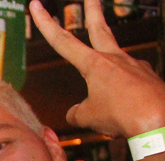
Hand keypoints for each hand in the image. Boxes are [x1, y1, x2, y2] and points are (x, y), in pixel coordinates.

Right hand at [30, 0, 164, 135]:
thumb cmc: (122, 115)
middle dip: (93, 10)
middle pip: (99, 29)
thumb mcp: (88, 117)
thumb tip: (76, 111)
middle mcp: (115, 59)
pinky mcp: (148, 77)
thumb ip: (77, 111)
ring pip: (114, 67)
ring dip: (108, 80)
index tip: (37, 5)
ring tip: (111, 104)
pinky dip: (123, 97)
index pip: (62, 41)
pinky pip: (129, 86)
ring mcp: (134, 66)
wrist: (158, 119)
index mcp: (94, 64)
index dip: (46, 23)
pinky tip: (126, 110)